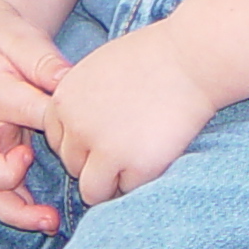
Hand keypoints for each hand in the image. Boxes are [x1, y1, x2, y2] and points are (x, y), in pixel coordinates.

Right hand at [0, 0, 72, 231]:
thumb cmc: (4, 38)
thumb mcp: (23, 39)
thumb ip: (45, 61)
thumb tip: (70, 80)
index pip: (15, 110)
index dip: (41, 117)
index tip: (61, 124)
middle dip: (5, 183)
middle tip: (38, 183)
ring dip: (17, 209)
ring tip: (50, 222)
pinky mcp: (1, 154)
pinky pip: (5, 189)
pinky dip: (25, 206)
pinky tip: (52, 218)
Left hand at [43, 21, 217, 204]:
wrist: (191, 59)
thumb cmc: (153, 57)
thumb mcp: (100, 70)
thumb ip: (83, 102)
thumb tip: (81, 134)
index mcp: (64, 100)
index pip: (58, 141)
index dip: (82, 142)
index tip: (105, 136)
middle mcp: (76, 127)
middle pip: (74, 166)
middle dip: (97, 162)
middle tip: (129, 146)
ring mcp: (104, 149)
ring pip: (93, 190)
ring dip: (114, 181)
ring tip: (139, 159)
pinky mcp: (135, 167)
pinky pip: (128, 191)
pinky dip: (141, 180)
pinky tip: (156, 155)